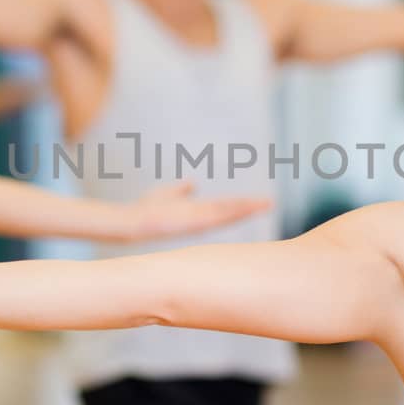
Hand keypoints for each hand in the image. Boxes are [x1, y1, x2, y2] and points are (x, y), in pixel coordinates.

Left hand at [131, 182, 270, 240]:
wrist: (131, 222)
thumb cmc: (146, 210)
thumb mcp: (167, 195)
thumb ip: (180, 189)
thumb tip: (193, 182)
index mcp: (197, 215)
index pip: (224, 208)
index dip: (242, 205)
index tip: (259, 201)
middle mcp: (201, 220)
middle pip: (230, 212)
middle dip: (250, 208)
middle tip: (271, 203)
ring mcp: (198, 222)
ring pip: (228, 213)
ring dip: (247, 208)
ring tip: (267, 203)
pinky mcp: (193, 222)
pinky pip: (218, 214)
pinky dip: (233, 211)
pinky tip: (245, 207)